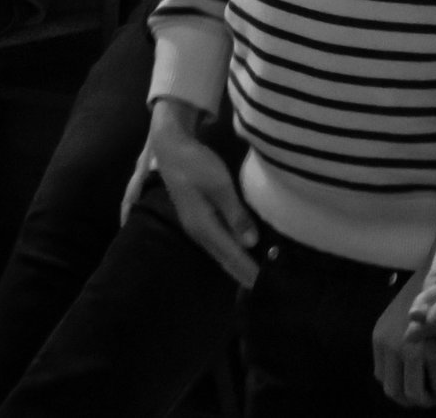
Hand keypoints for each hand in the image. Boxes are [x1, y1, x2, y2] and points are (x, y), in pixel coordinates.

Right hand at [144, 98, 260, 287]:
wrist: (170, 147)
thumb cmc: (195, 163)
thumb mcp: (219, 186)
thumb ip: (235, 214)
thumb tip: (250, 243)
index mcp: (204, 226)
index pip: (231, 255)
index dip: (249, 270)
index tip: (265, 285)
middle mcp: (197, 231)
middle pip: (223, 259)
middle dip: (242, 274)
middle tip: (262, 288)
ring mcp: (194, 225)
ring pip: (219, 252)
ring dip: (235, 265)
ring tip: (251, 277)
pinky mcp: (196, 217)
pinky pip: (215, 243)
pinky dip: (228, 253)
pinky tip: (236, 253)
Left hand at [373, 257, 435, 408]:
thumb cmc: (426, 296)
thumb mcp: (402, 318)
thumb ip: (398, 341)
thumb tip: (403, 370)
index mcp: (380, 339)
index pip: (382, 377)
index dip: (398, 388)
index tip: (413, 388)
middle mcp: (390, 347)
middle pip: (394, 391)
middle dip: (411, 400)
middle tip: (427, 398)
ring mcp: (411, 353)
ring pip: (414, 395)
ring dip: (427, 399)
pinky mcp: (435, 356)